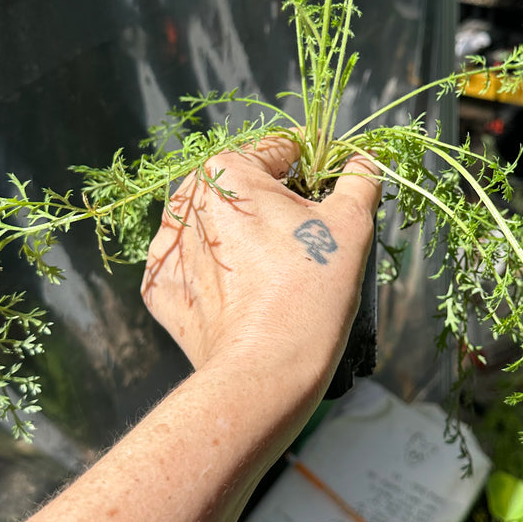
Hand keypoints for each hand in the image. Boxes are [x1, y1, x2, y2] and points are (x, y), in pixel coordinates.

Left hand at [141, 136, 380, 395]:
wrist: (265, 372)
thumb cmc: (310, 292)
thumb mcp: (351, 224)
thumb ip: (359, 179)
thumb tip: (363, 161)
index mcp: (226, 170)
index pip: (282, 149)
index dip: (317, 168)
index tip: (334, 195)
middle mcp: (185, 200)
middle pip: (246, 188)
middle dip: (278, 205)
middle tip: (309, 241)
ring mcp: (165, 247)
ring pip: (220, 226)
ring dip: (247, 237)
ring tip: (279, 272)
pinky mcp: (159, 288)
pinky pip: (197, 266)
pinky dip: (222, 274)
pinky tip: (248, 295)